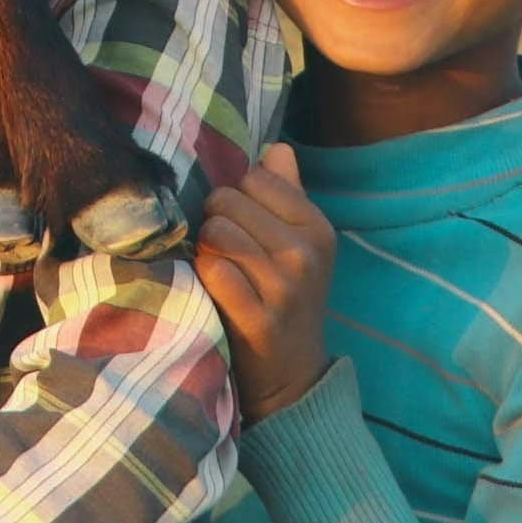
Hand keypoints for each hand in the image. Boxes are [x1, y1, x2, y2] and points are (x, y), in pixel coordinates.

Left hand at [198, 144, 334, 419]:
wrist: (292, 375)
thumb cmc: (286, 297)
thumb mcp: (300, 245)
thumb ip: (288, 192)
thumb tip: (276, 147)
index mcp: (317, 228)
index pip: (256, 177)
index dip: (237, 195)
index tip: (241, 221)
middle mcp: (306, 254)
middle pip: (228, 201)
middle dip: (216, 219)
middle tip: (224, 248)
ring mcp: (284, 288)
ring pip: (216, 233)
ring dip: (206, 248)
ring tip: (218, 267)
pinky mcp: (258, 319)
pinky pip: (212, 271)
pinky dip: (203, 276)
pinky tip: (213, 289)